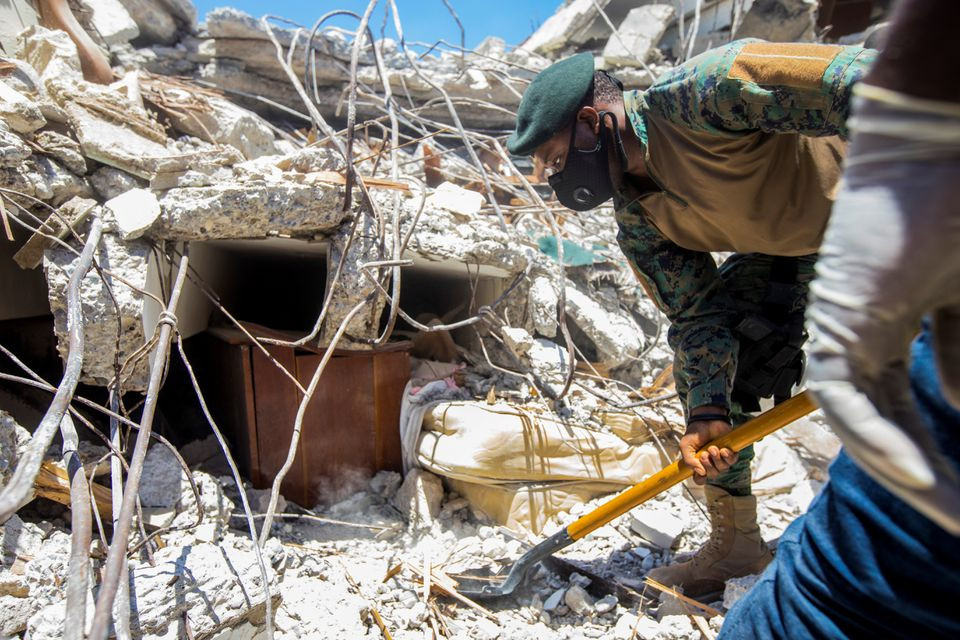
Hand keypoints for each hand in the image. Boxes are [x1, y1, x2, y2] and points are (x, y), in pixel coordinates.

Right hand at [680, 418, 736, 484]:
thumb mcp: (685, 446)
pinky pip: (732, 461)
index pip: (700, 479)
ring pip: (723, 469)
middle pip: (713, 475)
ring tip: (713, 448)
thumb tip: (700, 472)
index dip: (700, 479)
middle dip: (709, 466)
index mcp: (698, 464)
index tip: (700, 472)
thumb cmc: (695, 433)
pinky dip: (728, 456)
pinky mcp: (730, 452)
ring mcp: (720, 459)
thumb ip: (689, 461)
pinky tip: (723, 449)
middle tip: (704, 454)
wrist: (706, 419)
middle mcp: (710, 463)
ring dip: (718, 459)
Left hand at [806, 91, 959, 533]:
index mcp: (898, 327)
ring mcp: (845, 326)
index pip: (916, 412)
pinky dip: (877, 436)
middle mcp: (864, 333)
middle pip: (893, 428)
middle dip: (935, 480)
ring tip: (953, 515)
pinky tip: (916, 476)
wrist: (943, 143)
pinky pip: (845, 394)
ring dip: (910, 475)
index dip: (946, 458)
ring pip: (867, 423)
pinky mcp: (834, 316)